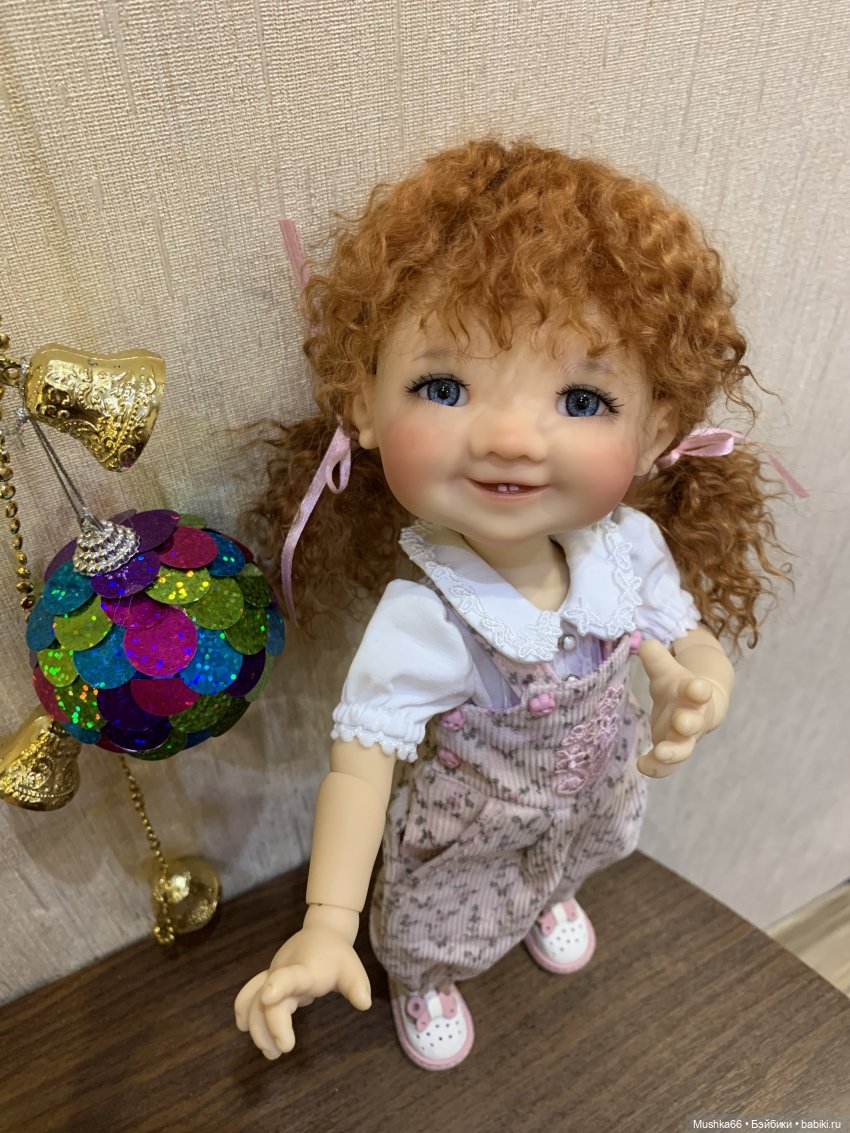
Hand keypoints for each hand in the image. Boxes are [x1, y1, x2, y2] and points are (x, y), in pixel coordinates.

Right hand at [234, 908, 370, 1058]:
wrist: (323, 933)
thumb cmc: (338, 956)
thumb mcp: (352, 969)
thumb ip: (357, 987)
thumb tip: (364, 1003)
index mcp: (305, 969)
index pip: (290, 977)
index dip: (278, 986)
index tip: (269, 999)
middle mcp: (284, 972)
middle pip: (269, 999)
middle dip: (271, 1025)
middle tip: (283, 1049)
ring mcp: (273, 975)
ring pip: (254, 1000)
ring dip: (258, 1027)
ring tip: (271, 1053)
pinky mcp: (269, 980)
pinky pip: (250, 994)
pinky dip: (244, 1010)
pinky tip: (244, 1027)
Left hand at [636, 639, 719, 778]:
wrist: (694, 710)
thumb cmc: (679, 688)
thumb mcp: (667, 672)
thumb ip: (656, 660)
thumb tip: (645, 644)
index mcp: (694, 694)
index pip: (699, 691)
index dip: (697, 689)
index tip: (696, 687)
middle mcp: (693, 717)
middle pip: (694, 722)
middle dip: (688, 722)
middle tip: (681, 722)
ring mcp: (684, 738)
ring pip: (683, 749)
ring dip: (673, 752)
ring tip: (660, 753)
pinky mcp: (672, 752)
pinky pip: (666, 766)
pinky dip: (656, 768)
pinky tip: (641, 766)